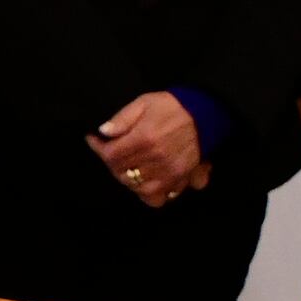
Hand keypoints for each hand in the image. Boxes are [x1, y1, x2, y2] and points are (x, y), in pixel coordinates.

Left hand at [90, 92, 205, 208]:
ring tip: (128, 166)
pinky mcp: (180, 179)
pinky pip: (159, 198)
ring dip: (128, 179)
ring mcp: (169, 173)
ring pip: (137, 188)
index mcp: (144, 139)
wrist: (206, 113)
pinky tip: (146, 180)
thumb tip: (103, 132)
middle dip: (112, 162)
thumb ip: (122, 118)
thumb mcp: (144, 102)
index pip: (111, 155)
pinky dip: (149, 193)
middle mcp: (156, 160)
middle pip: (121, 173)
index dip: (98, 148)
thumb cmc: (172, 106)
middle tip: (112, 151)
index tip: (94, 140)